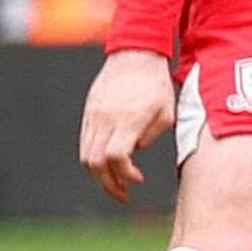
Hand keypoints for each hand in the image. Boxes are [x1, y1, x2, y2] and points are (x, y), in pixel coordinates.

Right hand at [77, 48, 176, 203]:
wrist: (135, 55)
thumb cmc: (157, 85)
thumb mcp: (166, 113)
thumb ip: (149, 137)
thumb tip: (132, 153)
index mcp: (128, 119)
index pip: (116, 157)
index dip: (125, 175)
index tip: (138, 180)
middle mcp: (106, 119)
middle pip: (95, 162)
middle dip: (108, 184)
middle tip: (123, 195)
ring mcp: (93, 116)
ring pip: (85, 155)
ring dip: (99, 175)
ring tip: (115, 184)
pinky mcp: (88, 113)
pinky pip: (84, 143)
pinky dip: (94, 159)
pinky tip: (108, 164)